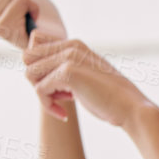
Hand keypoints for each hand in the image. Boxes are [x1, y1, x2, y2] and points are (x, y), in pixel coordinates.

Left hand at [23, 35, 146, 125]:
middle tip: (55, 95)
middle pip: (27, 58)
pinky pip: (39, 90)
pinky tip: (64, 114)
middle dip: (36, 79)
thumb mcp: (84, 77)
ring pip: (29, 73)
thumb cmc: (108, 98)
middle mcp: (70, 46)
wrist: (131, 108)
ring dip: (42, 93)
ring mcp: (68, 57)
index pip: (34, 45)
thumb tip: (32, 71)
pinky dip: (48, 106)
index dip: (39, 68)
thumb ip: (64, 69)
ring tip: (61, 103)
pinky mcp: (68, 72)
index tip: (54, 86)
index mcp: (74, 44)